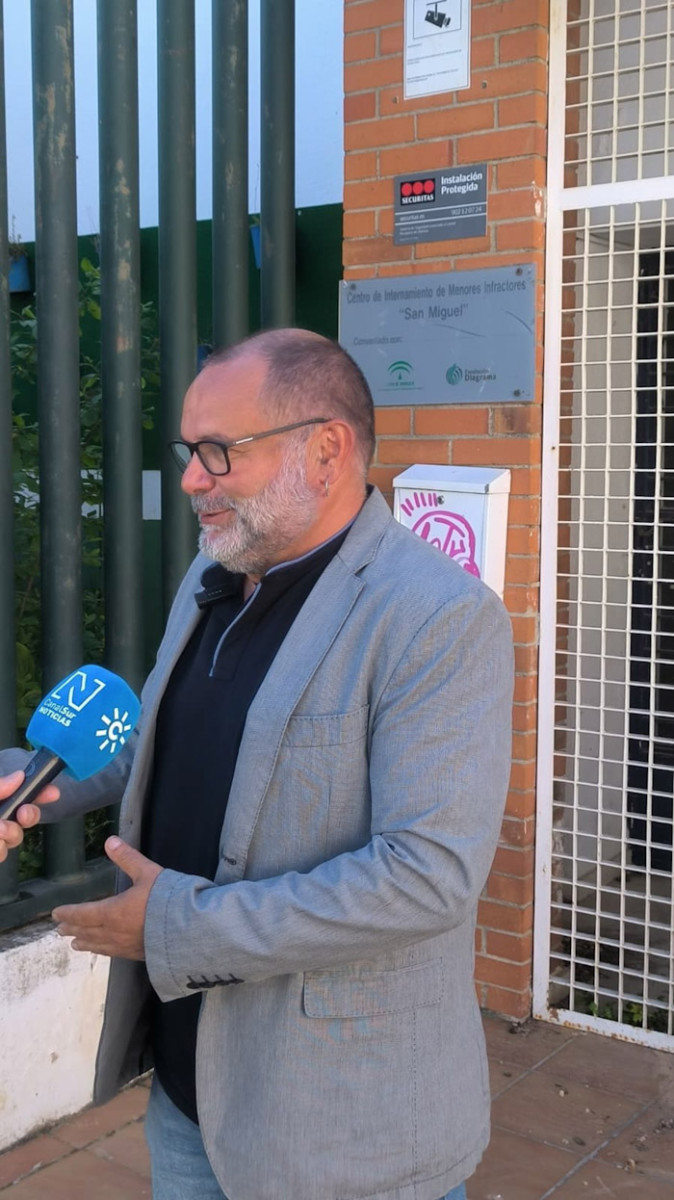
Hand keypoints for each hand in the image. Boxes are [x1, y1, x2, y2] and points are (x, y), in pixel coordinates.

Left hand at [0, 771, 59, 863]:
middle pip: (26, 816)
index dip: (40, 792)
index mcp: (0, 801)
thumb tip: (20, 776)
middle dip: (30, 815)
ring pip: (16, 837)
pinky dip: (0, 849)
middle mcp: (1, 818)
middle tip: (23, 814)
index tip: (53, 793)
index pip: (23, 794)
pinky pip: (3, 854)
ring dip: (11, 834)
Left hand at [53, 836, 162, 960]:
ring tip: (75, 945)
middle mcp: (114, 932)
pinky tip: (103, 951)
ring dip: (85, 943)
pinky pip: (112, 953)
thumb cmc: (167, 898)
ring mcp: (125, 946)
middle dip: (73, 929)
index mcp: (113, 912)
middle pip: (87, 932)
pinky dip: (102, 951)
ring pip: (98, 945)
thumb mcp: (147, 872)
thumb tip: (110, 841)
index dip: (69, 913)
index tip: (56, 914)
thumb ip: (128, 858)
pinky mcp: (137, 954)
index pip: (83, 914)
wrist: (189, 928)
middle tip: (60, 930)